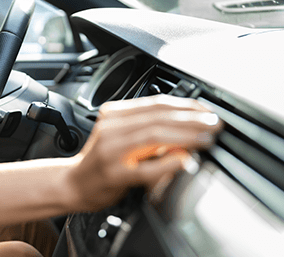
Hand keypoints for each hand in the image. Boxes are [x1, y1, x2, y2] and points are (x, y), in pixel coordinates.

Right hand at [68, 94, 222, 211]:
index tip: (207, 111)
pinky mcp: (114, 174)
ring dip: (186, 136)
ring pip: (154, 135)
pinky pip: (146, 167)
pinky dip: (168, 162)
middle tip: (214, 123)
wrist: (73, 184)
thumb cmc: (100, 162)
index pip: (155, 103)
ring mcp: (111, 150)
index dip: (185, 105)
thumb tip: (187, 126)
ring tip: (207, 138)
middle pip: (158, 117)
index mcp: (113, 114)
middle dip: (192, 119)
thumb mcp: (121, 136)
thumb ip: (148, 129)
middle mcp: (111, 127)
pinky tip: (185, 160)